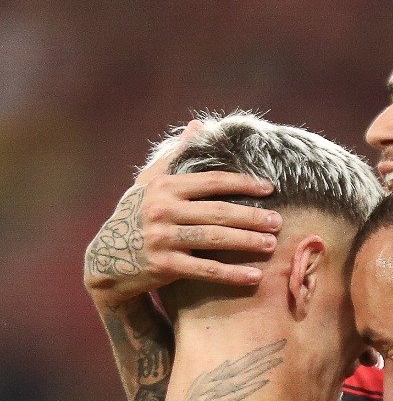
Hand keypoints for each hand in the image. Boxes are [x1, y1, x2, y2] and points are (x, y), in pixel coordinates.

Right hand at [84, 119, 279, 305]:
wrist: (106, 260)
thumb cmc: (136, 216)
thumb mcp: (149, 184)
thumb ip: (176, 155)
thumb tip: (200, 124)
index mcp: (164, 187)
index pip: (212, 181)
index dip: (243, 184)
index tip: (269, 188)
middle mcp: (162, 210)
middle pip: (218, 212)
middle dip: (252, 216)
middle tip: (278, 221)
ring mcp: (162, 238)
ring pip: (214, 239)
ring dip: (247, 241)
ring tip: (271, 243)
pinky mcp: (163, 266)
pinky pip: (205, 270)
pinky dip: (232, 274)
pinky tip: (255, 276)